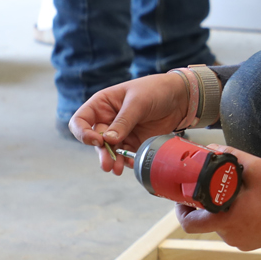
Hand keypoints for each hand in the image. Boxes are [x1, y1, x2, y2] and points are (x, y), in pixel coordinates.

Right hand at [68, 71, 189, 174]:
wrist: (180, 97)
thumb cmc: (155, 90)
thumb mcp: (138, 102)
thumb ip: (123, 121)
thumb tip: (109, 140)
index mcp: (102, 104)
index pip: (80, 121)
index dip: (83, 132)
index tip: (97, 140)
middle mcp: (108, 120)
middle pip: (95, 140)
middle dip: (101, 153)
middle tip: (108, 164)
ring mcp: (121, 132)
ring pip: (110, 151)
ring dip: (113, 160)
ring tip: (119, 169)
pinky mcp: (134, 142)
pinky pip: (126, 155)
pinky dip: (127, 161)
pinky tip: (132, 164)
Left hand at [174, 146, 260, 249]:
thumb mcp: (257, 168)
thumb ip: (230, 157)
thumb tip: (210, 149)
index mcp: (228, 221)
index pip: (189, 222)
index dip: (181, 208)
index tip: (183, 193)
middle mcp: (231, 236)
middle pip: (204, 221)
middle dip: (203, 203)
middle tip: (208, 186)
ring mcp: (242, 242)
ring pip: (220, 224)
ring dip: (221, 208)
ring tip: (235, 190)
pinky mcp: (252, 242)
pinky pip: (234, 228)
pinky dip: (235, 214)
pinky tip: (249, 201)